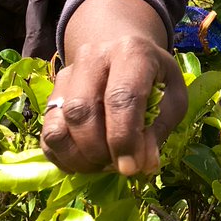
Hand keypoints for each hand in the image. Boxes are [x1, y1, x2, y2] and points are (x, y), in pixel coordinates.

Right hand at [40, 34, 186, 175]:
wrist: (124, 53)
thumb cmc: (156, 78)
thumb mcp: (173, 98)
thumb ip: (159, 128)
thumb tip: (144, 164)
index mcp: (131, 52)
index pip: (120, 97)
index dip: (124, 138)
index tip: (130, 168)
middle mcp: (92, 58)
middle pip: (81, 111)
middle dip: (99, 150)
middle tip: (118, 166)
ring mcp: (66, 76)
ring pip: (58, 125)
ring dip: (79, 157)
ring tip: (103, 165)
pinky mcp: (52, 95)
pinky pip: (47, 134)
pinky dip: (64, 157)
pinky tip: (85, 162)